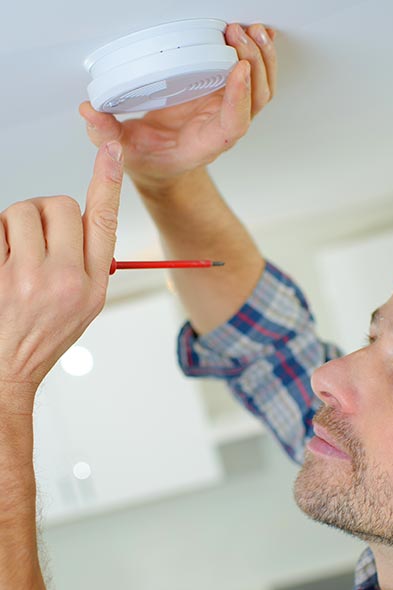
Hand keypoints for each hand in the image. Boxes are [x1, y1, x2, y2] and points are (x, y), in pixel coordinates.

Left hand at [0, 141, 122, 402]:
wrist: (7, 365)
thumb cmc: (45, 334)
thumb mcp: (87, 305)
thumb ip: (90, 261)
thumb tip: (81, 221)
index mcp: (91, 284)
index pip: (104, 221)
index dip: (108, 181)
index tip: (112, 151)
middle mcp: (62, 279)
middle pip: (59, 205)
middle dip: (47, 214)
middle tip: (39, 241)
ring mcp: (25, 277)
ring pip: (22, 211)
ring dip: (17, 225)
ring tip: (16, 256)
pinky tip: (2, 264)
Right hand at [79, 23, 276, 191]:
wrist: (163, 165)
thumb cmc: (151, 160)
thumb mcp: (124, 151)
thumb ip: (107, 134)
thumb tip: (89, 111)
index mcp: (204, 144)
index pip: (233, 124)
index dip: (239, 98)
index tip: (237, 69)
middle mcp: (221, 127)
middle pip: (255, 100)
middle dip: (254, 64)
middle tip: (237, 33)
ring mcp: (226, 111)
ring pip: (260, 87)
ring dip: (260, 57)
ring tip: (249, 29)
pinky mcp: (224, 96)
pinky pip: (251, 77)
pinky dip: (257, 55)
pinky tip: (253, 34)